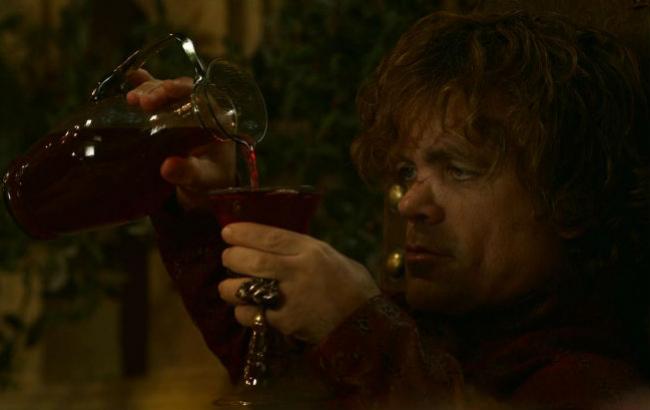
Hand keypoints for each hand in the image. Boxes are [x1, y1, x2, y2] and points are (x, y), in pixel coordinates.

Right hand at [126, 69, 235, 208]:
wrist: (205, 187)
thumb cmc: (211, 181)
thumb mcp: (202, 179)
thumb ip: (188, 172)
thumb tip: (167, 167)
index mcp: (217, 119)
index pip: (201, 95)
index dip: (181, 89)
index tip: (164, 90)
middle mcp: (201, 109)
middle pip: (180, 90)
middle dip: (159, 90)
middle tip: (142, 101)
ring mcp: (183, 110)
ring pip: (165, 92)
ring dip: (148, 91)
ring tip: (131, 99)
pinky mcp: (168, 115)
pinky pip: (157, 97)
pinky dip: (144, 87)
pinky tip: (131, 77)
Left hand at [218, 223, 380, 343]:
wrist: (366, 324)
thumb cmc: (351, 286)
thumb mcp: (331, 257)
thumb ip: (304, 251)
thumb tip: (275, 245)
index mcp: (311, 250)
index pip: (270, 236)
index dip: (244, 232)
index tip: (227, 231)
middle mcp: (298, 271)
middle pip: (253, 260)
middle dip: (232, 257)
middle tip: (227, 257)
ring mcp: (291, 298)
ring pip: (246, 288)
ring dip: (230, 286)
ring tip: (228, 286)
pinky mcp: (287, 322)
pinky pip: (253, 315)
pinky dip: (243, 311)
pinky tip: (245, 309)